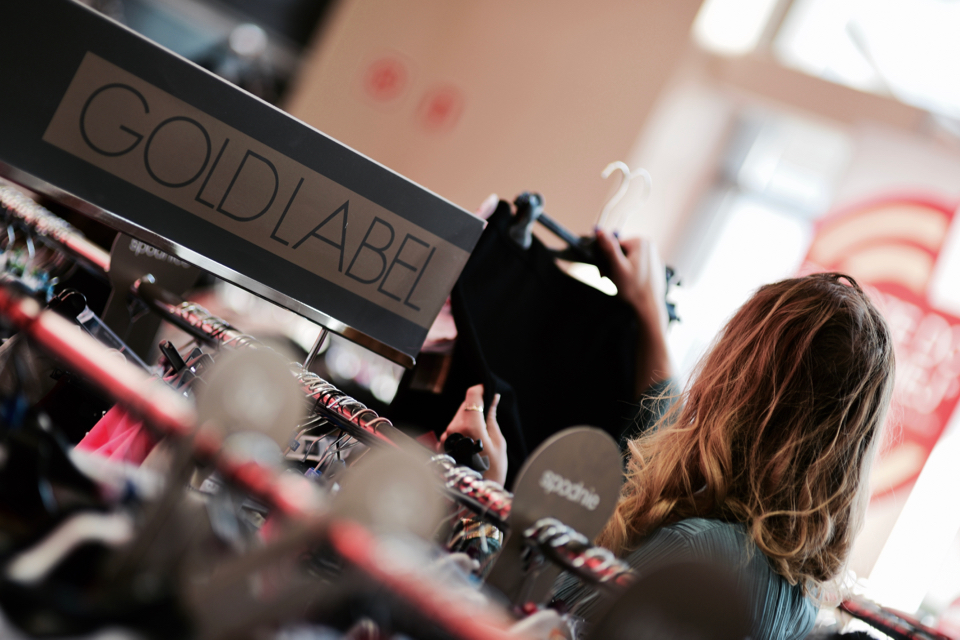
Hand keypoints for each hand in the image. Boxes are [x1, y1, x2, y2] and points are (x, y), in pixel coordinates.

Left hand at [441, 385, 505, 485]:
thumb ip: (492, 416)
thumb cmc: (492, 471)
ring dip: (469, 418)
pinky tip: (471, 444)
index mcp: (471, 426)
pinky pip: (453, 428)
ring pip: (458, 416)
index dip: (481, 390)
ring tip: (480, 437)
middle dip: (476, 406)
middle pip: (465, 405)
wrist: (477, 493)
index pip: (472, 395)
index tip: (488, 390)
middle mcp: (454, 428)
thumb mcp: (498, 442)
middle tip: (488, 419)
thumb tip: (493, 398)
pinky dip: (462, 429)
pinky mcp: (442, 443)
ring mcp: (446, 436)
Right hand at [595, 229, 673, 394]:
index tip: (606, 272)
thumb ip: (608, 248)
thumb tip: (598, 230)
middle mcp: (649, 245)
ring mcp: (652, 256)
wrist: (649, 308)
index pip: (614, 245)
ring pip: (626, 260)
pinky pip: (635, 266)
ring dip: (619, 271)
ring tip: (622, 284)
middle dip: (613, 265)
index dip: (606, 259)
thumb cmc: (634, 290)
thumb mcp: (617, 268)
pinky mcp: (653, 267)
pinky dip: (629, 275)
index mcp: (641, 242)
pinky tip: (630, 286)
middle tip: (613, 280)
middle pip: (620, 252)